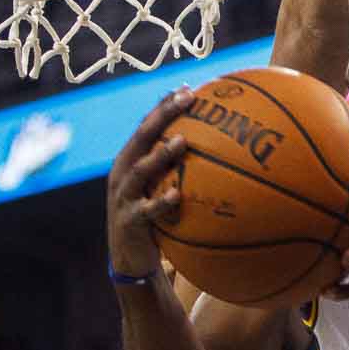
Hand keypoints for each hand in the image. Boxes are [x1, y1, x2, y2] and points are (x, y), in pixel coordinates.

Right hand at [107, 88, 192, 278]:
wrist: (131, 262)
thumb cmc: (154, 221)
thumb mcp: (164, 192)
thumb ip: (182, 173)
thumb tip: (224, 157)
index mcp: (131, 161)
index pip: (147, 126)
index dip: (164, 105)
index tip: (188, 88)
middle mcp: (123, 174)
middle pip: (141, 137)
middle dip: (162, 115)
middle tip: (187, 99)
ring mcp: (123, 197)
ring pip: (140, 169)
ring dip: (161, 154)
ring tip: (183, 141)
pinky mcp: (129, 222)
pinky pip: (146, 210)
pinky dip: (161, 202)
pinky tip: (177, 195)